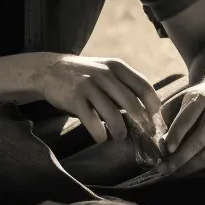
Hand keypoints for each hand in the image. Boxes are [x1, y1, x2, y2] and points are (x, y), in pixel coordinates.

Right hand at [35, 54, 163, 144]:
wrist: (49, 69)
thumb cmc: (84, 75)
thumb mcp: (105, 71)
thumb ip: (123, 84)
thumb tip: (146, 109)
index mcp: (116, 66)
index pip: (143, 86)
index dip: (153, 105)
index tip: (155, 119)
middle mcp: (105, 74)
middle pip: (131, 102)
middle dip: (141, 122)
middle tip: (145, 134)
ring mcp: (89, 85)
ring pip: (112, 114)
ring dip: (120, 131)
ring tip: (119, 137)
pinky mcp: (74, 97)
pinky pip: (92, 121)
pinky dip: (99, 134)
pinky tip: (101, 138)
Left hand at [155, 81, 204, 177]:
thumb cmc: (196, 100)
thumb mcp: (180, 99)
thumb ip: (168, 117)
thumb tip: (160, 142)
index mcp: (202, 100)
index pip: (187, 119)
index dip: (176, 135)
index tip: (166, 149)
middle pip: (198, 140)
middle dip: (180, 157)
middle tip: (163, 167)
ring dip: (188, 166)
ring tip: (171, 172)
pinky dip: (197, 167)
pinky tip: (183, 171)